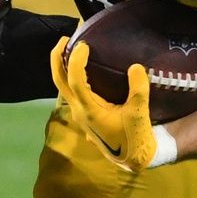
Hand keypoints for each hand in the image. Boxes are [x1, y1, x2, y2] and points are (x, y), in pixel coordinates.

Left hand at [50, 38, 158, 171]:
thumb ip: (138, 90)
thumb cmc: (134, 137)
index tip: (85, 45)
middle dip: (58, 59)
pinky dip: (71, 75)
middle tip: (64, 39)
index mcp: (89, 110)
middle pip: (59, 81)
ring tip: (71, 48)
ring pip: (63, 86)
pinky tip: (81, 66)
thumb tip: (135, 67)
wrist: (132, 158)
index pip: (75, 81)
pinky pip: (71, 90)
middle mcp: (79, 111)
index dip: (77, 61)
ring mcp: (80, 113)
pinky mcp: (84, 113)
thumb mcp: (139, 113)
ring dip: (63, 66)